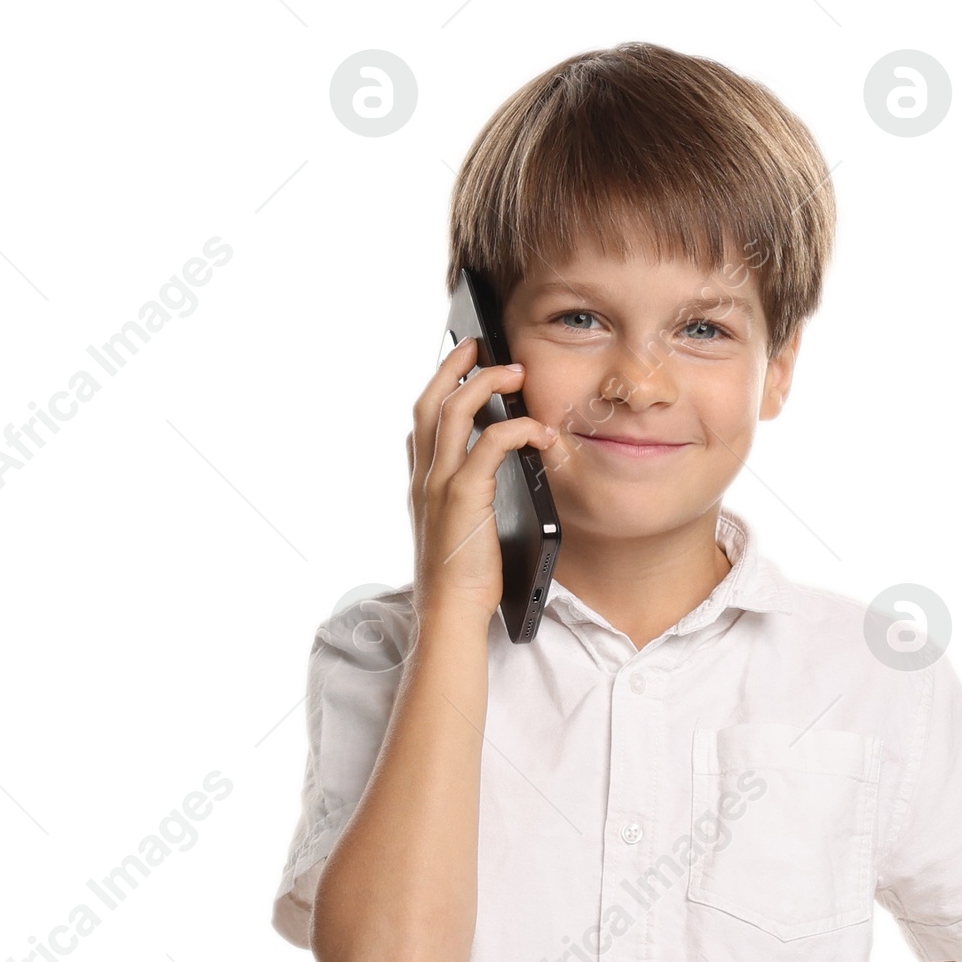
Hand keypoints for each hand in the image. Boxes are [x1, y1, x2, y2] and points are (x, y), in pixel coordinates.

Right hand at [406, 339, 555, 629]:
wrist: (450, 617)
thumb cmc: (462, 584)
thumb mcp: (460, 533)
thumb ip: (467, 502)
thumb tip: (495, 482)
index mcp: (421, 486)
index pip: (421, 423)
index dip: (438, 387)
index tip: (458, 366)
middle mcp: (424, 479)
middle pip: (430, 401)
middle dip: (454, 366)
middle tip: (480, 344)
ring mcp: (440, 486)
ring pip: (453, 410)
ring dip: (485, 383)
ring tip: (515, 371)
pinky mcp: (464, 498)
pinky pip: (490, 444)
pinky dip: (518, 429)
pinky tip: (539, 432)